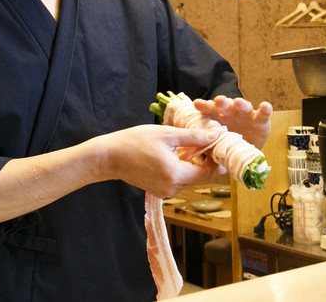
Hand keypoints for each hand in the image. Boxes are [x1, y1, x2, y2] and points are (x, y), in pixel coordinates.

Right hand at [102, 124, 220, 197]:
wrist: (109, 156)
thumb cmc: (135, 141)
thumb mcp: (167, 134)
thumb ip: (194, 137)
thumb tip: (217, 135)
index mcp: (176, 175)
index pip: (207, 172)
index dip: (215, 159)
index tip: (217, 143)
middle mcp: (172, 188)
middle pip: (199, 177)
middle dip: (205, 160)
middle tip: (205, 140)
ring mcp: (165, 191)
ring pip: (189, 178)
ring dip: (193, 163)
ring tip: (188, 145)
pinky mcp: (159, 190)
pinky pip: (178, 180)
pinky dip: (181, 168)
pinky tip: (176, 154)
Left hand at [193, 96, 271, 148]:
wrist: (247, 151)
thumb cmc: (228, 145)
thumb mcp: (218, 146)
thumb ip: (210, 148)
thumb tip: (201, 157)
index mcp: (218, 118)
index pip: (209, 110)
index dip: (204, 106)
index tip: (197, 104)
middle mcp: (231, 113)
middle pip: (226, 105)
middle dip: (222, 102)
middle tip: (219, 101)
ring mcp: (246, 115)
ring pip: (243, 107)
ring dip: (241, 104)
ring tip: (239, 103)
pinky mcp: (261, 121)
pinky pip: (263, 114)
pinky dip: (265, 110)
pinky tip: (265, 106)